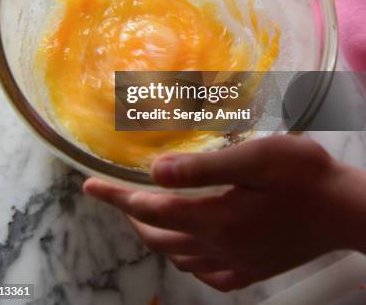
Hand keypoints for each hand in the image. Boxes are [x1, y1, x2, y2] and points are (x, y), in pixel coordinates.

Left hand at [84, 135, 362, 290]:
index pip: (151, 208)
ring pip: (179, 255)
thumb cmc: (303, 175)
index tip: (89, 185)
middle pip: (159, 236)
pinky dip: (186, 258)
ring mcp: (236, 263)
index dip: (116, 196)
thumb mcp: (253, 158)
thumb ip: (202, 167)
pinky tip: (191, 248)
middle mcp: (219, 246)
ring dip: (156, 234)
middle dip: (131, 215)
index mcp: (215, 217)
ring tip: (146, 214)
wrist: (346, 210)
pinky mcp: (253, 270)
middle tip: (116, 195)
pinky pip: (206, 272)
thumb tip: (155, 171)